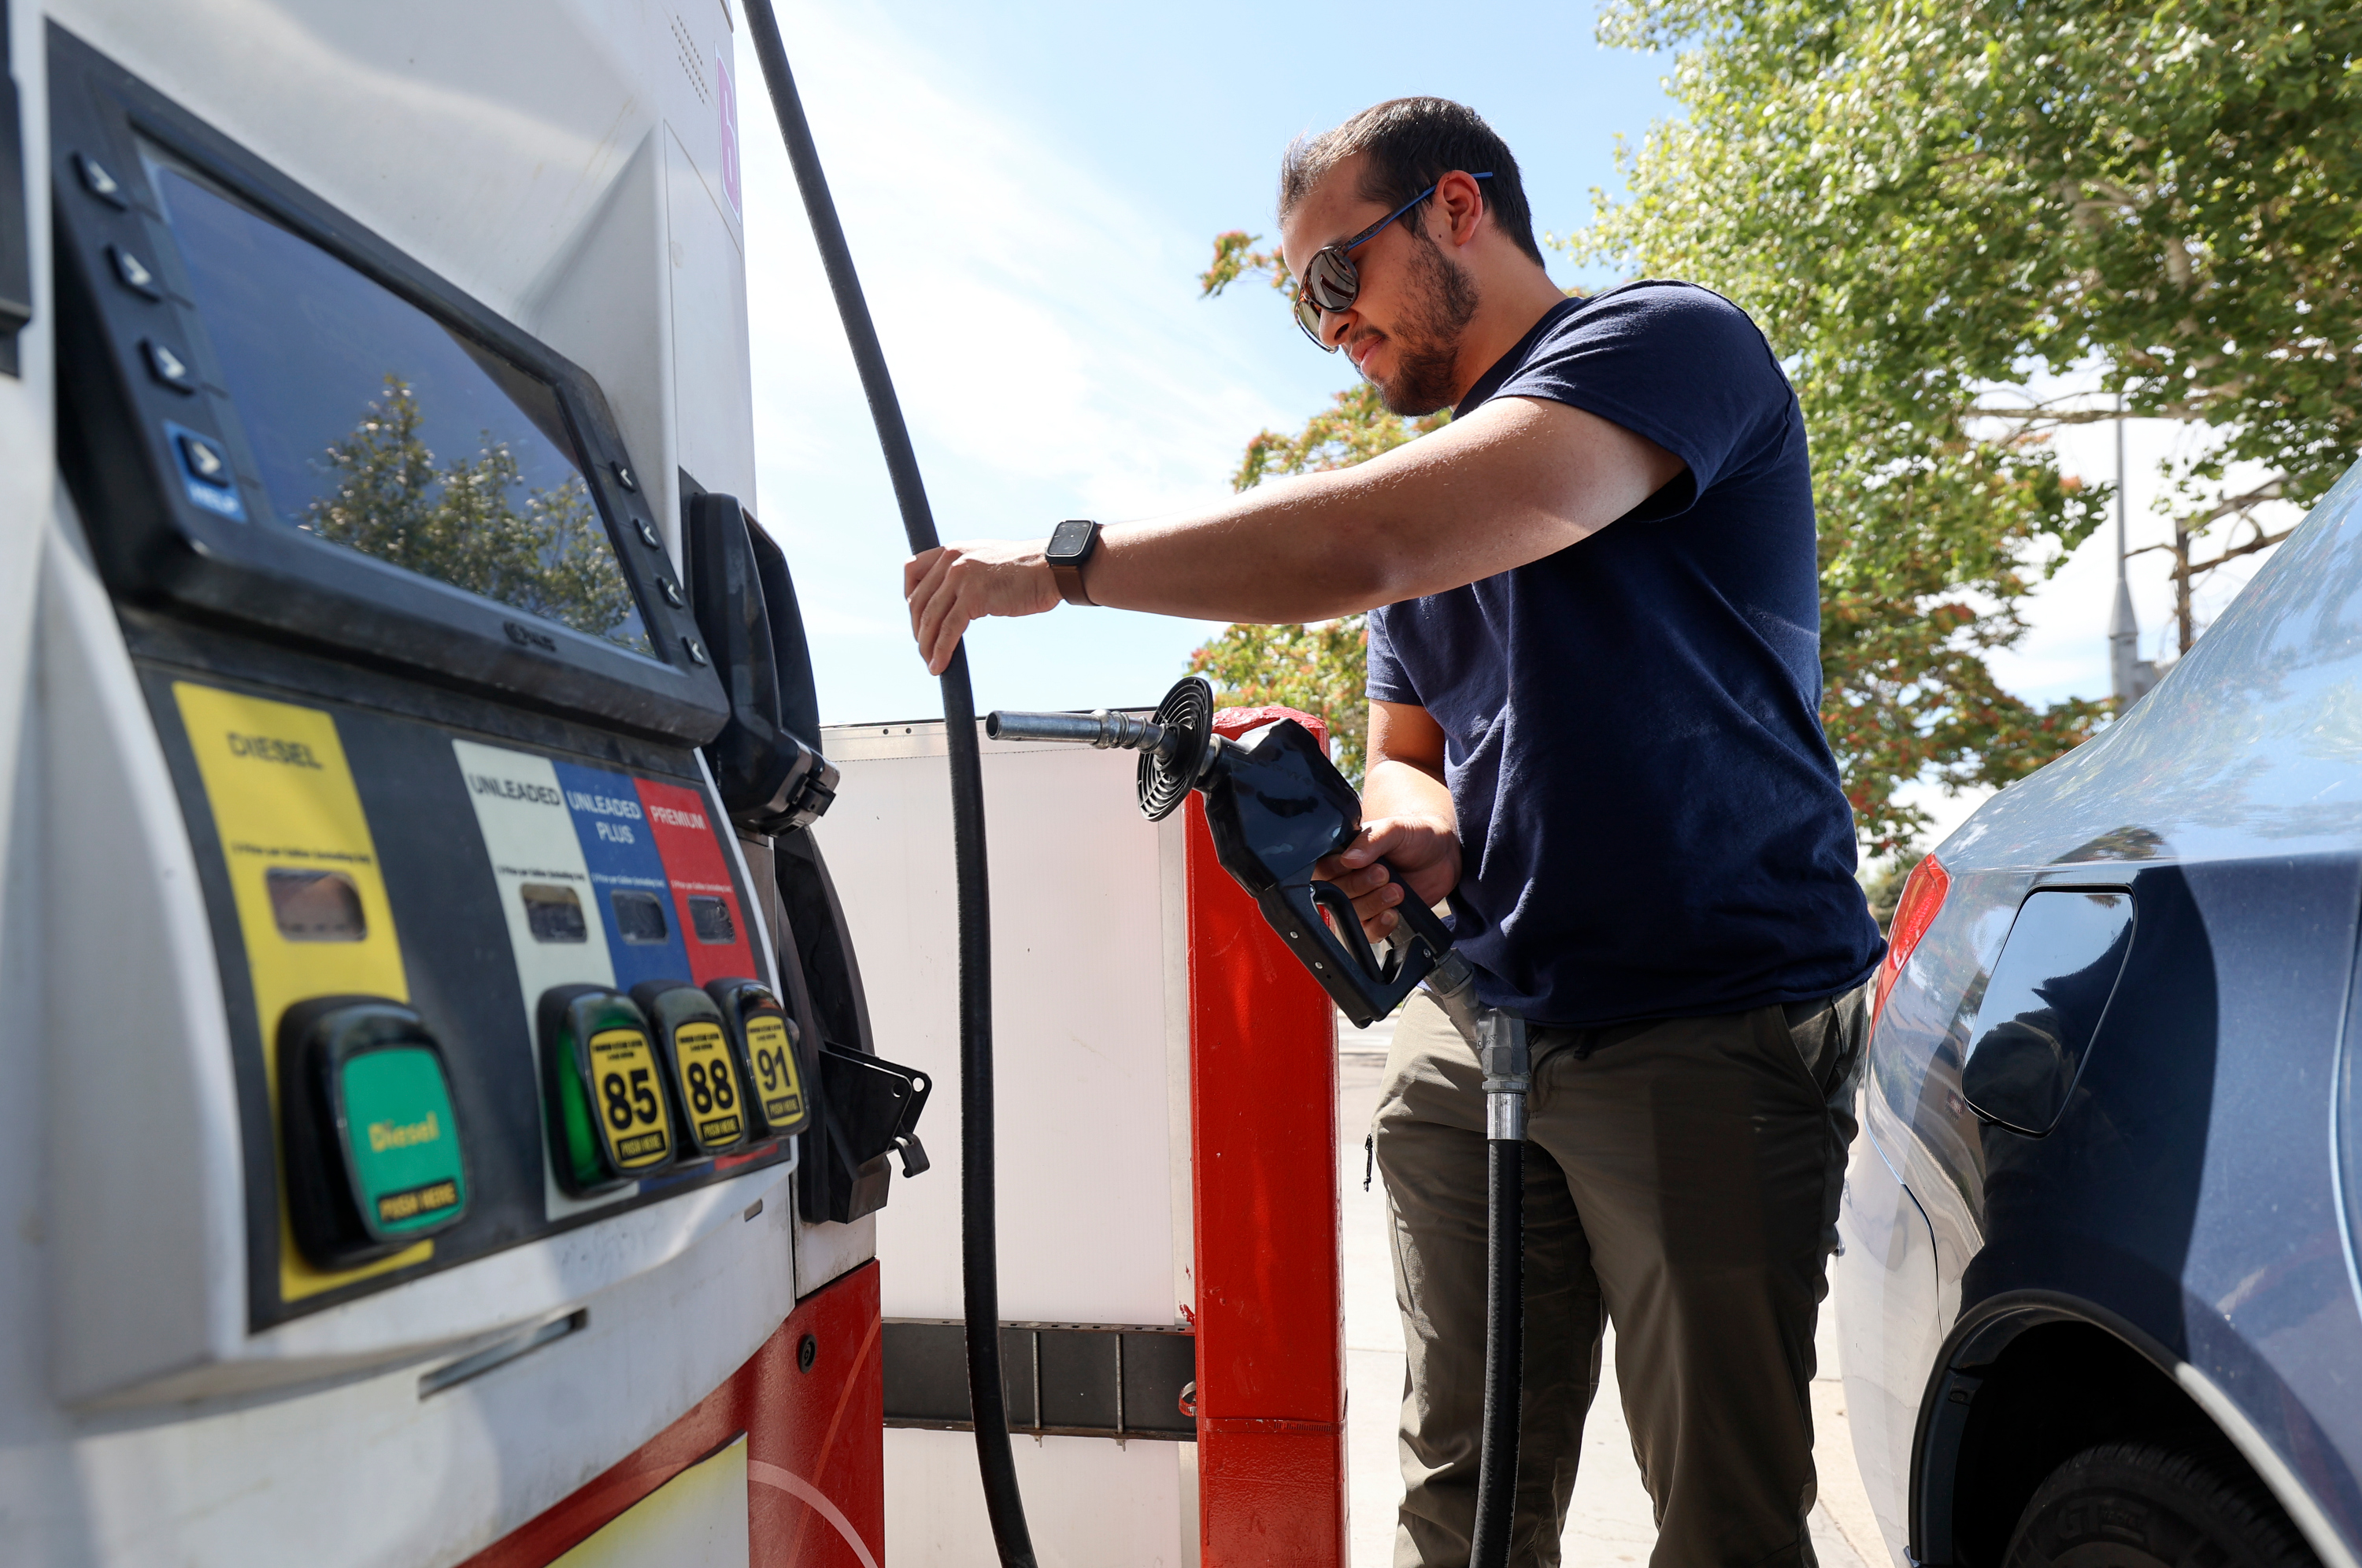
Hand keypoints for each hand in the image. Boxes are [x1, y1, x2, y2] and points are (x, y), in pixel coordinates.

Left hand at [904, 540, 1062, 673]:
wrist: (1052, 568)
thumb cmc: (1027, 570)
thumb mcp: (986, 561)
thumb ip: (966, 573)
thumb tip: (955, 599)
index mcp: (952, 549)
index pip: (912, 570)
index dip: (909, 597)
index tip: (917, 618)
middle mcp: (952, 560)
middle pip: (918, 600)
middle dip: (918, 629)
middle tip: (924, 648)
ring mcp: (961, 577)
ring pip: (930, 617)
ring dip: (927, 645)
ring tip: (930, 663)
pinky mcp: (973, 597)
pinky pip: (949, 630)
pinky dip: (941, 650)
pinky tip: (940, 665)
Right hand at [1314, 814, 1460, 940]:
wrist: (1443, 855)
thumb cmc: (1415, 836)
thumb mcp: (1394, 829)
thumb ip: (1370, 840)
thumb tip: (1348, 858)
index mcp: (1343, 854)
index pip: (1322, 869)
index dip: (1336, 870)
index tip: (1357, 864)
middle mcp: (1348, 879)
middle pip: (1335, 894)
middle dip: (1359, 886)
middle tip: (1383, 874)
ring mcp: (1362, 900)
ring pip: (1351, 914)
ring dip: (1373, 904)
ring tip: (1396, 890)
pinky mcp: (1378, 918)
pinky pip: (1368, 932)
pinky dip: (1380, 926)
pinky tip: (1393, 913)